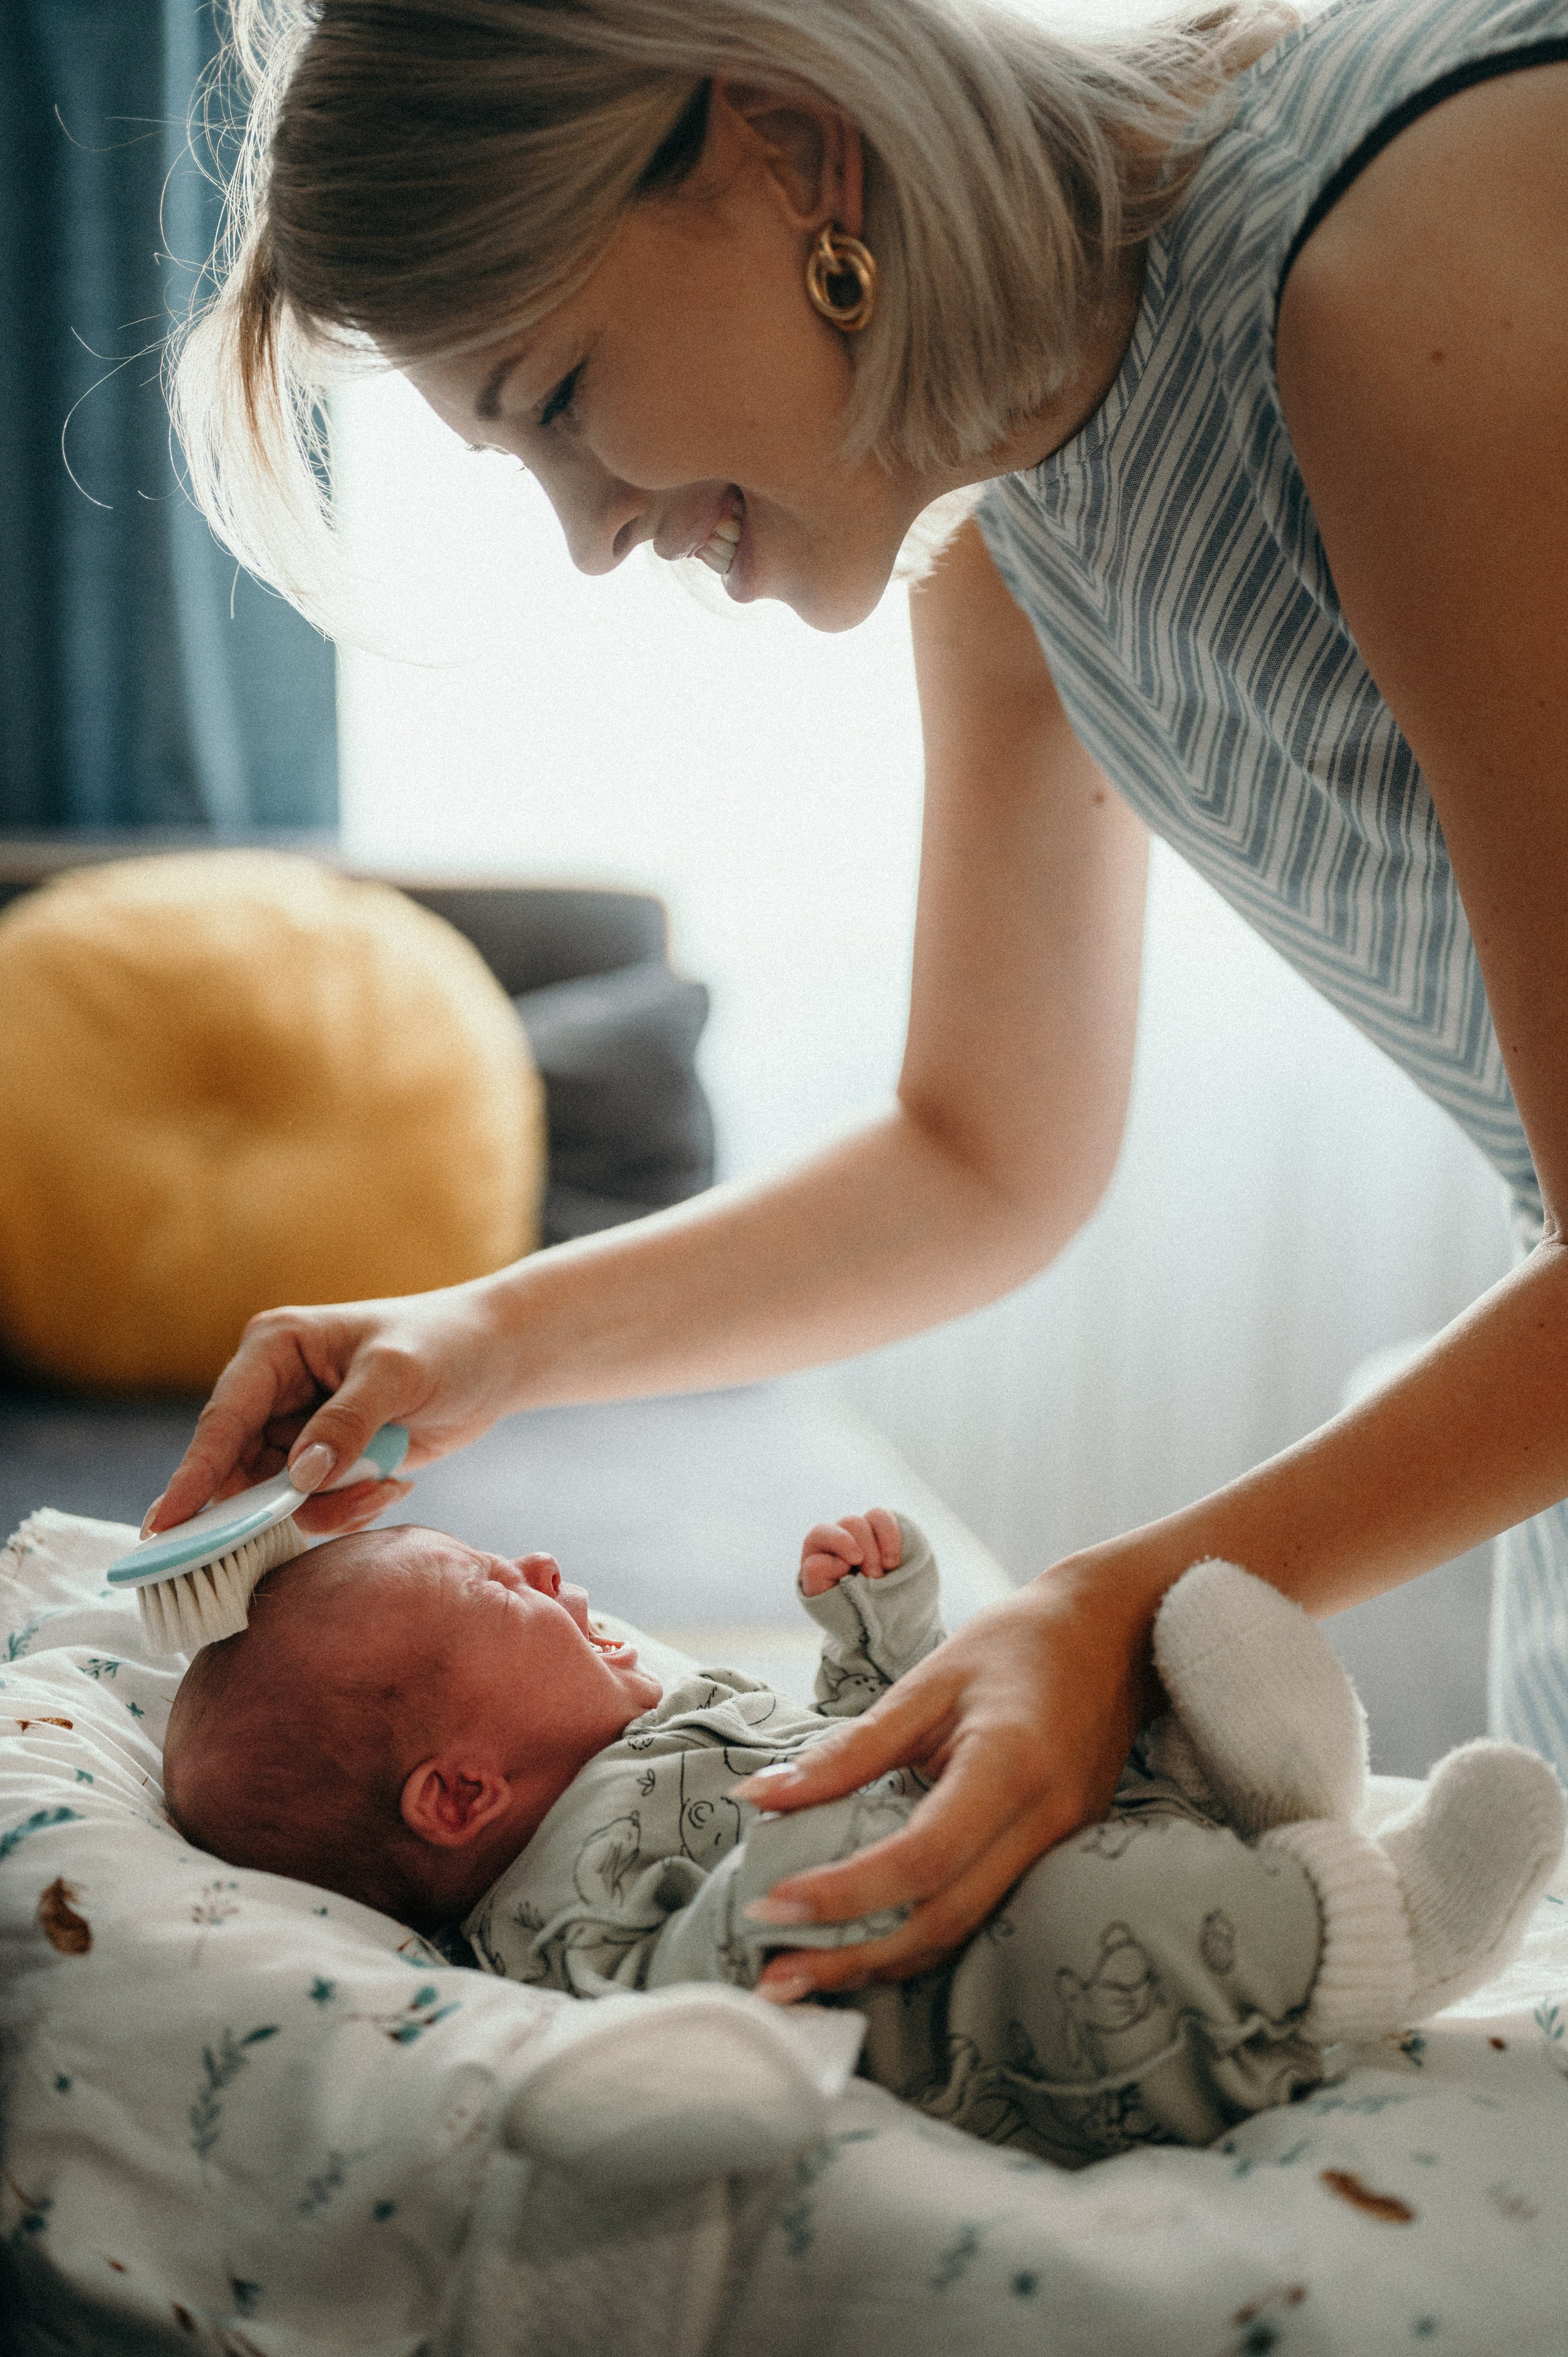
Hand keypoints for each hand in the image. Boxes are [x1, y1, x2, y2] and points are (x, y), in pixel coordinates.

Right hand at [141, 1276, 516, 1537]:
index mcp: (274, 1348)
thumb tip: (298, 1476)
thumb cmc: (447, 1344)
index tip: (163, 1529)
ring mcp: (296, 1430)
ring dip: (331, 1506)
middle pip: (240, 1471)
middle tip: (326, 1510)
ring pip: (279, 1499)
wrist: (495, 1358)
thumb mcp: (398, 1374)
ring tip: (386, 1480)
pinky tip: (394, 1481)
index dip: (193, 1478)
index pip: (222, 1421)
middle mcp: (272, 1391)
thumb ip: (346, 1423)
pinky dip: (351, 1507)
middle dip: (282, 1501)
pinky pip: (315, 1507)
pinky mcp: (325, 1462)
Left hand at [734, 1545, 1168, 1997]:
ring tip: (803, 1974)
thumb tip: (758, 1798)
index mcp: (1009, 1764)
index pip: (923, 1857)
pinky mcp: (1058, 1857)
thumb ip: (848, 1751)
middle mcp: (1044, 1821)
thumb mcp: (926, 1682)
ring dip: (881, 1964)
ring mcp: (1060, 1847)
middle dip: (853, 1958)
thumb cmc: (1014, 1645)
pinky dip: (918, 1938)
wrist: (1113, 1636)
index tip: (770, 1905)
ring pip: (964, 1932)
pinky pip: (982, 1914)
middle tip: (772, 1979)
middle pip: (943, 1920)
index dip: (844, 1892)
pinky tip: (866, 1945)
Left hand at [798, 1508, 902, 1596]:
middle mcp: (841, 1535)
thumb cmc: (842, 1606)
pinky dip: (892, 1537)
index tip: (851, 1566)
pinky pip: (886, 1519)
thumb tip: (834, 1560)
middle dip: (866, 1549)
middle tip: (874, 1576)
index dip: (839, 1543)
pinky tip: (894, 1561)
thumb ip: (817, 1578)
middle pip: (850, 1523)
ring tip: (888, 1569)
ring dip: (882, 1543)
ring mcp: (864, 1531)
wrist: (870, 1616)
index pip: (821, 1533)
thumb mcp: (824, 1599)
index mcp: (819, 1550)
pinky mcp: (884, 1531)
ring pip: (872, 1516)